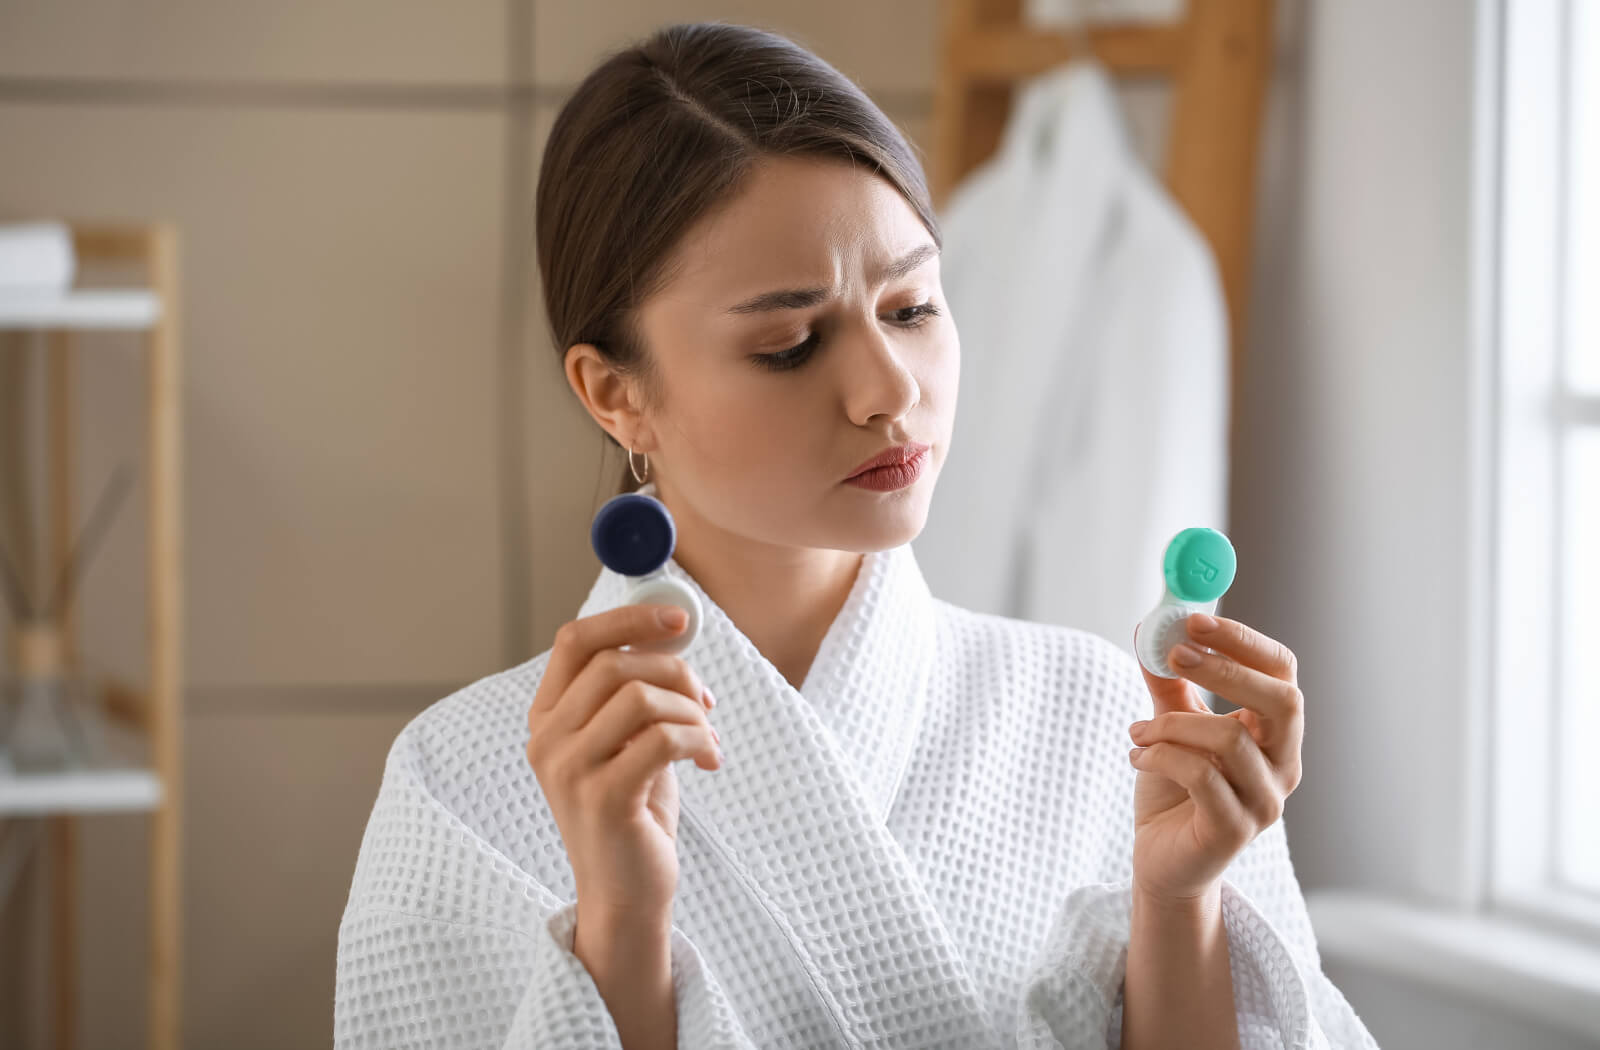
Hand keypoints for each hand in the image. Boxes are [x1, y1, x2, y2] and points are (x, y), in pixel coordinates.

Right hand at [525, 604, 720, 925]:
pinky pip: (664, 739)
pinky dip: (700, 741)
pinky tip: (710, 760)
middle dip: (676, 671)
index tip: (679, 618)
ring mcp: (570, 770)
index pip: (575, 640)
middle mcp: (547, 740)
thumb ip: (634, 691)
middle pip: (615, 662)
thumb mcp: (625, 741)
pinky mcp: (603, 798)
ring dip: (691, 712)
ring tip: (708, 739)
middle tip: (705, 701)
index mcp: (547, 718)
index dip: (629, 617)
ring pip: (642, 697)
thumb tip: (673, 631)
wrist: (625, 895)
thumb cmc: (632, 812)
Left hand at [1126, 614, 1303, 901]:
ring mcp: (1264, 802)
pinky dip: (1161, 756)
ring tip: (1137, 732)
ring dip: (1171, 726)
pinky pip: (1201, 777)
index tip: (1192, 620)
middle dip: (1227, 670)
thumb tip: (1149, 627)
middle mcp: (1282, 766)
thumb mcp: (1171, 726)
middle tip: (1173, 654)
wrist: (1161, 862)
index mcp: (1274, 734)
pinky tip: (1137, 757)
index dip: (1242, 641)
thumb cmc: (1174, 792)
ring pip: (1230, 740)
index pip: (1282, 673)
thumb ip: (1167, 682)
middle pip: (1282, 701)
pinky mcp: (1234, 831)